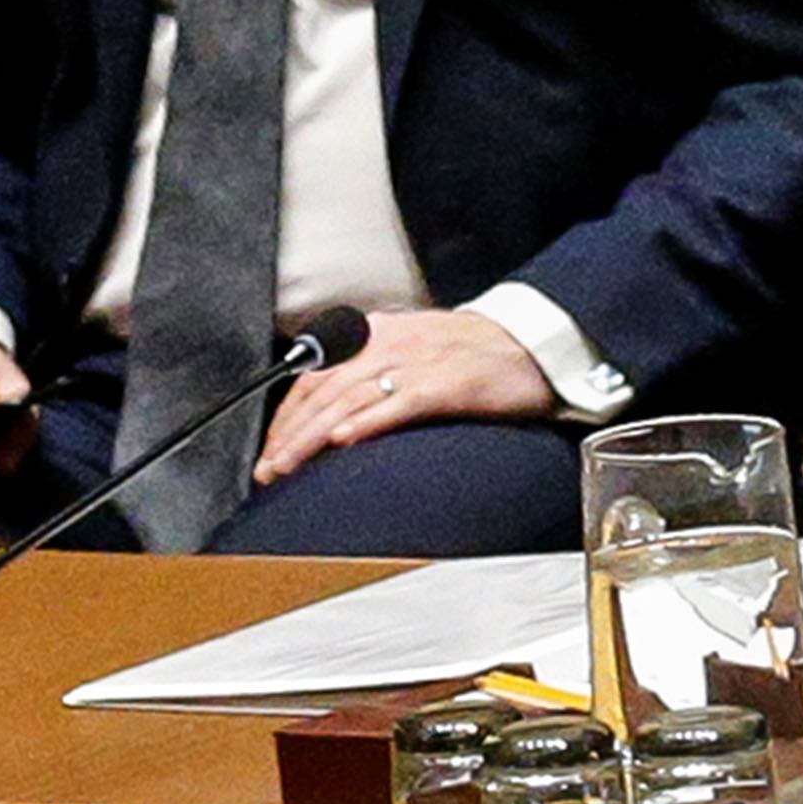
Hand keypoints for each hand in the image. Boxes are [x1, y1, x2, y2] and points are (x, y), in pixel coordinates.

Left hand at [253, 307, 553, 485]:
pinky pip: (397, 403)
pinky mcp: (446, 383)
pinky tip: (343, 441)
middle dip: (289, 433)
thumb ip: (374, 371)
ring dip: (312, 437)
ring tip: (289, 465)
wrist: (534, 344)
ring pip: (349, 398)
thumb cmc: (477, 354)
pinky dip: (366, 422)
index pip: (315, 373)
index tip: (270, 450)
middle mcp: (391, 342)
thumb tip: (333, 412)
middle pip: (324, 388)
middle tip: (268, 470)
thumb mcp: (415, 350)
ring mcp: (419, 361)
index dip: (286, 415)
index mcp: (379, 333)